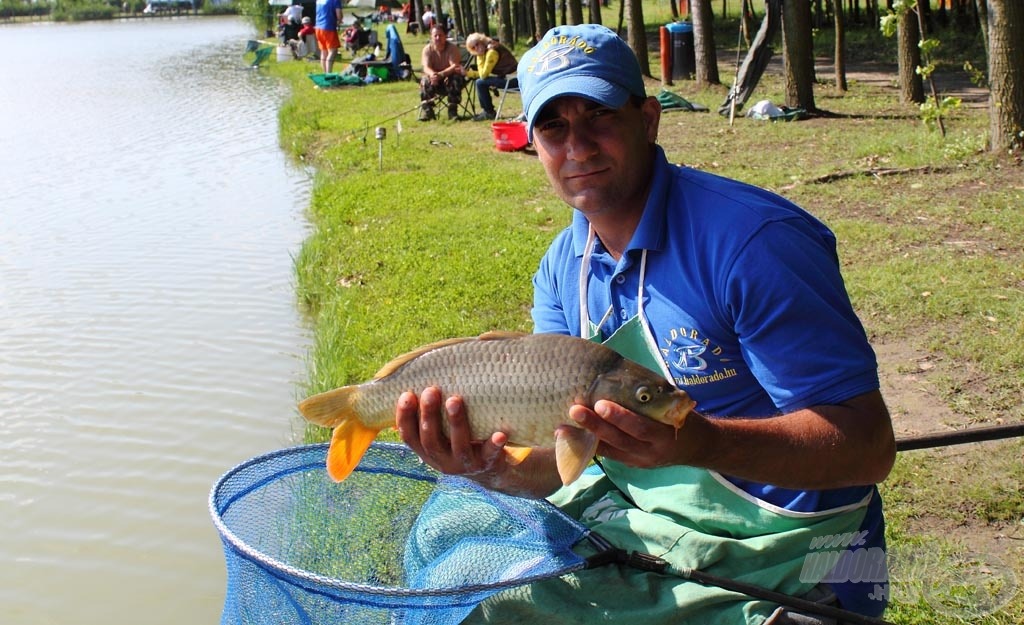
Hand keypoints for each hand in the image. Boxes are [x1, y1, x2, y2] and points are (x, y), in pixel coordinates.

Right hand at [395, 387, 562, 496]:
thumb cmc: (458, 439)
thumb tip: (414, 373)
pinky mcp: (486, 464)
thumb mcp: (439, 432)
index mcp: (425, 450)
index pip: (409, 436)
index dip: (404, 417)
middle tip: (431, 390)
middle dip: (429, 414)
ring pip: (458, 446)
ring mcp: (464, 464)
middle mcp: (441, 459)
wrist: (486, 470)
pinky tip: (499, 433)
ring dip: (456, 422)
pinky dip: (494, 445)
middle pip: (431, 439)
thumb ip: (428, 412)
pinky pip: (490, 455)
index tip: (406, 394)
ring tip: (455, 400)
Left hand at [567, 400, 694, 469]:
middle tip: (576, 409)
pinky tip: (570, 438)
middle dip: (597, 425)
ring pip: (611, 449)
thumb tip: (617, 374)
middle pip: (621, 439)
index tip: (600, 402)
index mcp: (664, 434)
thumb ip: (648, 398)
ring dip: (585, 437)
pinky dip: (589, 446)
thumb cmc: (682, 417)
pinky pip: (609, 456)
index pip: (640, 427)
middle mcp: (652, 451)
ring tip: (563, 426)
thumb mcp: (672, 406)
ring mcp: (640, 460)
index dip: (619, 417)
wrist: (698, 446)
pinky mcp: (632, 464)